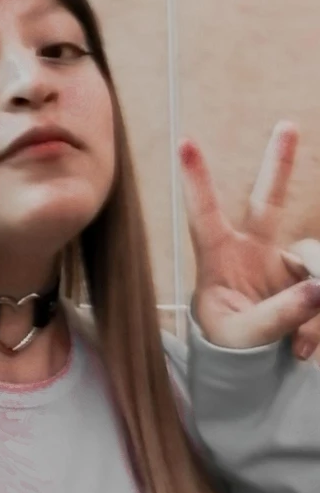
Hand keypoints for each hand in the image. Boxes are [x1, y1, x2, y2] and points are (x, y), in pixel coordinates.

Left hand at [179, 121, 319, 357]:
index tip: (185, 143)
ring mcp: (281, 263)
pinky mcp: (306, 279)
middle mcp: (251, 251)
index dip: (196, 181)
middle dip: (279, 163)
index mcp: (219, 258)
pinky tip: (305, 348)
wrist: (246, 367)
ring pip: (313, 265)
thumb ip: (278, 315)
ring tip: (300, 346)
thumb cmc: (227, 346)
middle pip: (268, 200)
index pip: (205, 215)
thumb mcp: (243, 338)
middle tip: (286, 125)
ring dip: (315, 305)